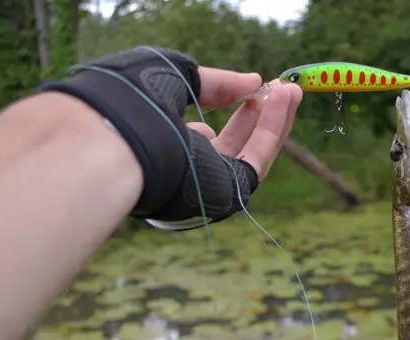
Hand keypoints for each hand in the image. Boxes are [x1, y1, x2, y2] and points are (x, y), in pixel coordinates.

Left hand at [38, 47, 302, 229]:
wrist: (120, 136)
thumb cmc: (132, 100)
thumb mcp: (174, 77)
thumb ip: (214, 83)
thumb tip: (252, 81)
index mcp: (160, 154)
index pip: (200, 136)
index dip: (225, 108)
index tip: (246, 87)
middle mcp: (182, 175)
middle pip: (229, 147)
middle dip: (254, 116)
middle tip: (276, 89)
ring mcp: (204, 187)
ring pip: (249, 153)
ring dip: (273, 120)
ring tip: (289, 90)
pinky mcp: (227, 192)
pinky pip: (259, 158)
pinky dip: (275, 127)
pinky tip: (285, 99)